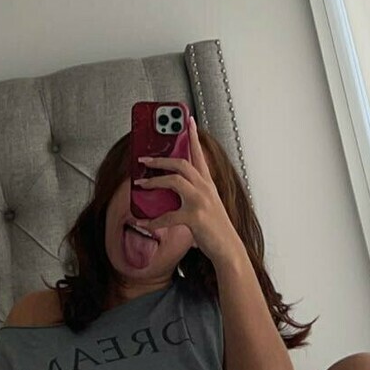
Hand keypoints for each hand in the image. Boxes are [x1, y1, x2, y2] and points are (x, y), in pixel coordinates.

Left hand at [141, 115, 243, 268]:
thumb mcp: (206, 205)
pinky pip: (167, 216)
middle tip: (144, 159)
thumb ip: (191, 194)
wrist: (228, 249)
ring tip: (140, 183)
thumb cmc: (215, 228)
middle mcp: (205, 188)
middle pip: (181, 163)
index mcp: (208, 184)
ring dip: (154, 180)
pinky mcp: (194, 216)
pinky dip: (152, 221)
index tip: (187, 120)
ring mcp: (201, 201)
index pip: (199, 154)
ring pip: (174, 180)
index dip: (193, 136)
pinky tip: (144, 223)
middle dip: (160, 159)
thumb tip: (168, 188)